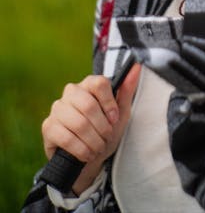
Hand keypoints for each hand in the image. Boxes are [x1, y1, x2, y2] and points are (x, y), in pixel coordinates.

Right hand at [41, 64, 140, 194]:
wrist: (90, 158)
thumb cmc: (106, 132)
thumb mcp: (121, 113)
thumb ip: (127, 90)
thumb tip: (137, 67)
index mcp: (89, 84)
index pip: (99, 83)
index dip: (109, 104)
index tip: (114, 119)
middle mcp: (71, 92)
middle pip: (88, 105)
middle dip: (102, 127)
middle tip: (106, 137)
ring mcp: (57, 108)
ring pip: (78, 123)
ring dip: (93, 141)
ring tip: (97, 147)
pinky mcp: (48, 126)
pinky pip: (66, 137)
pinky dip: (81, 150)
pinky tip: (86, 154)